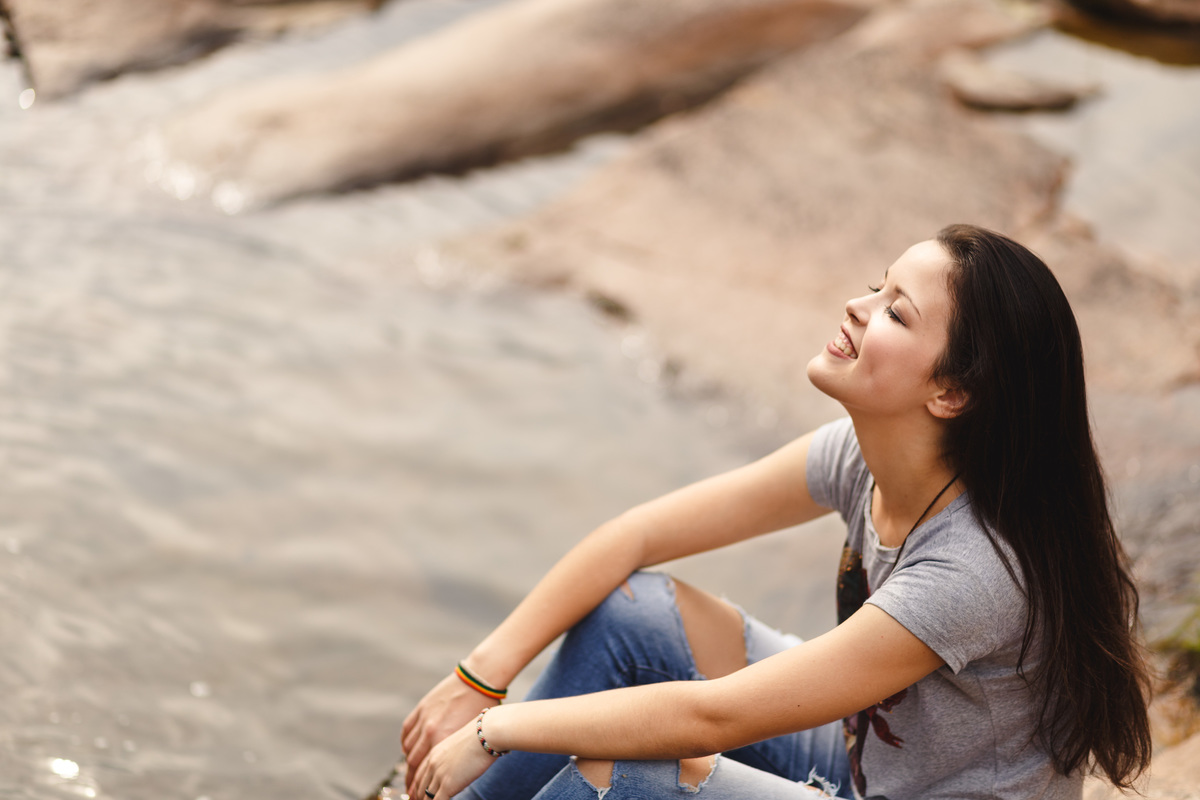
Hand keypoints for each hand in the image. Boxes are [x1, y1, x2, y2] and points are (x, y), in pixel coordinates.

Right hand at [402, 673, 498, 792]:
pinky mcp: (421, 708)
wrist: (478, 680)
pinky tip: (408, 749)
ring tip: (410, 772)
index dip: (420, 786)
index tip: (419, 797)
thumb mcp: (471, 737)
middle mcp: (430, 732)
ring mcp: (424, 719)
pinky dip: (405, 742)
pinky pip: (407, 730)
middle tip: (411, 791)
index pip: (424, 770)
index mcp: (443, 741)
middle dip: (411, 779)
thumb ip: (458, 753)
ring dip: (408, 761)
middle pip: (413, 763)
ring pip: (408, 747)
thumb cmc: (482, 709)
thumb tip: (453, 770)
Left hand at [409, 715, 496, 799]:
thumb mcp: (459, 744)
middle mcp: (433, 764)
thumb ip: (452, 756)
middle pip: (419, 787)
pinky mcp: (448, 785)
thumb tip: (456, 766)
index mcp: (434, 753)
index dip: (417, 787)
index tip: (417, 794)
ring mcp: (439, 775)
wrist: (486, 734)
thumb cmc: (480, 737)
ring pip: (426, 797)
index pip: (419, 774)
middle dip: (420, 797)